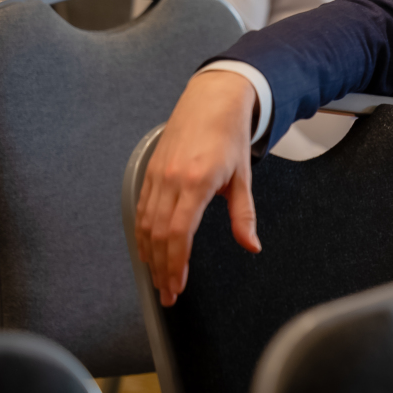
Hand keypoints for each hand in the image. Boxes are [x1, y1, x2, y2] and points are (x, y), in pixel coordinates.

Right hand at [135, 70, 259, 305]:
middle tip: (167, 293)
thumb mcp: (243, 176)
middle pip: (158, 236)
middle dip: (161, 269)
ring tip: (157, 279)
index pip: (179, 234)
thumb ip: (244, 215)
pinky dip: (142, 234)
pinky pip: (141, 210)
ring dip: (149, 256)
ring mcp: (157, 175)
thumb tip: (251, 245)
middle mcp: (172, 180)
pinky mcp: (149, 172)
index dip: (175, 264)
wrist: (212, 100)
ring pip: (145, 225)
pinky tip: (148, 250)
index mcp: (197, 182)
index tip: (177, 285)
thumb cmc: (229, 135)